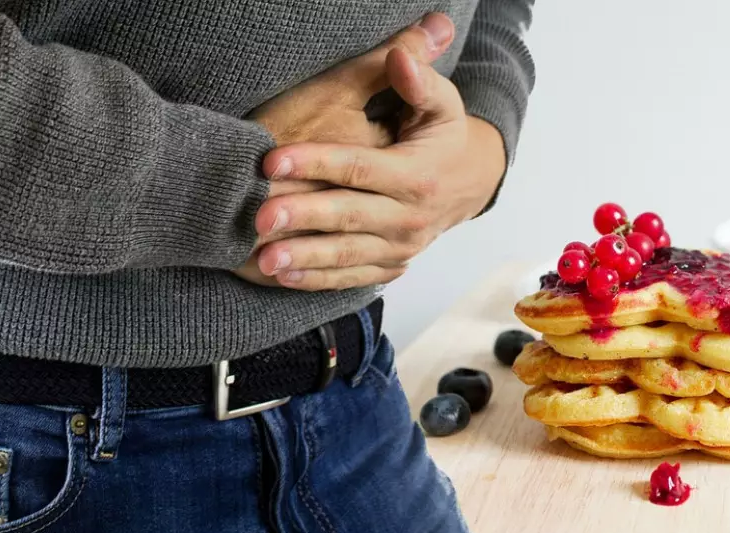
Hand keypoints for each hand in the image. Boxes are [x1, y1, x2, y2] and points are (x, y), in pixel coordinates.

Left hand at [252, 46, 506, 290]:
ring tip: (265, 259)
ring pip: (347, 255)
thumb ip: (419, 81)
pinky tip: (282, 277)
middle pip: (348, 216)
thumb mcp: (443, 105)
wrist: (470, 184)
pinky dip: (317, 280)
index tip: (272, 160)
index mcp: (416, 175)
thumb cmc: (443, 138)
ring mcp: (400, 247)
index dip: (316, 162)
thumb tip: (398, 55)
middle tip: (259, 218)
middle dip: (302, 218)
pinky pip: (351, 277)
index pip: (359, 168)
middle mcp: (409, 217)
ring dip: (304, 259)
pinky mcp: (391, 266)